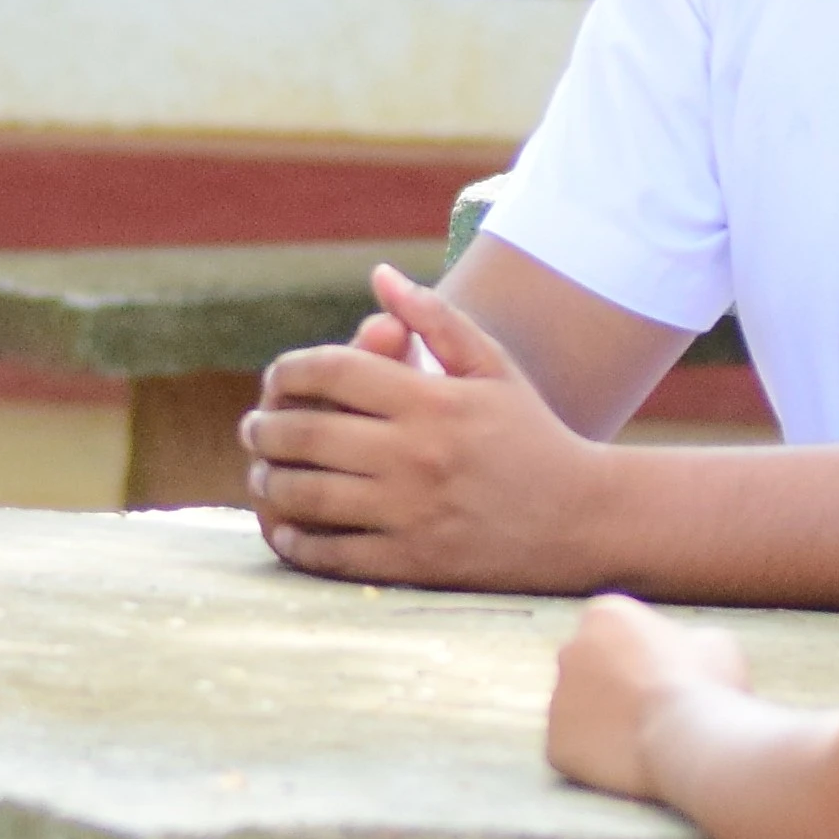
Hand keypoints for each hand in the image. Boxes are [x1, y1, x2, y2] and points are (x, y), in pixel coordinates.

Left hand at [245, 267, 602, 590]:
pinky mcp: (414, 563)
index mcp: (431, 399)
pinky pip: (333, 554)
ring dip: (270, 483)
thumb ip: (434, 319)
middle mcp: (415, 453)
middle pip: (306, 433)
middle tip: (253, 429)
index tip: (276, 378)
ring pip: (308, 496)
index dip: (290, 370)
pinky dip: (297, 542)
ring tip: (263, 475)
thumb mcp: (492, 367)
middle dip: (265, 428)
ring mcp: (412, 512)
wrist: (585, 519)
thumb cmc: (532, 435)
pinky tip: (285, 530)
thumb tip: (379, 275)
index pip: (333, 370)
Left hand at [546, 592, 750, 803]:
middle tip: (653, 713)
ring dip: (604, 724)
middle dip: (616, 688)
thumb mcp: (716, 643)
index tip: (669, 679)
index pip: (616, 634)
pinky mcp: (556, 743)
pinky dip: (597, 760)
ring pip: (581, 712)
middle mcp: (570, 650)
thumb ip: (689, 641)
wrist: (688, 738)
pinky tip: (629, 765)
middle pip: (591, 670)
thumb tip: (689, 652)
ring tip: (645, 742)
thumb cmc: (707, 685)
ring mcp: (558, 698)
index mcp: (605, 615)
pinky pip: (576, 751)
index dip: (646, 658)